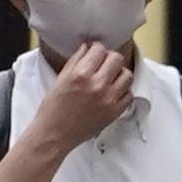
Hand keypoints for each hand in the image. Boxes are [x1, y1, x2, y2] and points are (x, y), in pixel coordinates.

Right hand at [29, 41, 139, 158]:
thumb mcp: (60, 79)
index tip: (95, 53)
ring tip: (109, 79)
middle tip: (102, 65)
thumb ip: (76, 60)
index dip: (96, 49)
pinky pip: (129, 94)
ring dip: (119, 74)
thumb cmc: (53, 109)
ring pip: (127, 74)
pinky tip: (112, 93)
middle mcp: (97, 85)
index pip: (100, 49)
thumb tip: (88, 47)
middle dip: (109, 58)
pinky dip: (122, 91)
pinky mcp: (115, 112)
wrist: (54, 134)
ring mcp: (108, 99)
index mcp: (80, 75)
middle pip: (117, 58)